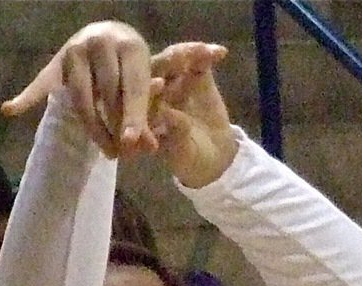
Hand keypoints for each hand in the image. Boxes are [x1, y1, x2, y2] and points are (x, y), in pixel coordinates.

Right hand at [2, 21, 159, 158]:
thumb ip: (147, 114)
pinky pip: (41, 84)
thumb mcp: (145, 84)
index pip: (132, 85)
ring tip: (109, 151)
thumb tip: (150, 149)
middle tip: (123, 154)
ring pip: (83, 98)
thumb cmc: (129, 67)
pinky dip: (26, 97)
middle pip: (108, 93)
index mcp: (129, 45)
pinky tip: (10, 109)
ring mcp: (75, 52)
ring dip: (95, 128)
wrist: (108, 37)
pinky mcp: (56, 63)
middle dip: (116, 127)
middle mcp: (101, 43)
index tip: (131, 143)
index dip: (134, 116)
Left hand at [148, 43, 235, 187]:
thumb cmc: (189, 158)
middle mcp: (153, 92)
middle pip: (155, 71)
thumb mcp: (182, 151)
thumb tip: (168, 113)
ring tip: (203, 51)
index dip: (149, 91)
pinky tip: (221, 53)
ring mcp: (173, 80)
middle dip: (167, 63)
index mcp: (142, 113)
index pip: (140, 99)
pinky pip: (198, 58)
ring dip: (187, 52)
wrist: (213, 155)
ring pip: (175, 60)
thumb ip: (175, 133)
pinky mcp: (194, 73)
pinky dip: (208, 53)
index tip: (159, 84)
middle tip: (180, 56)